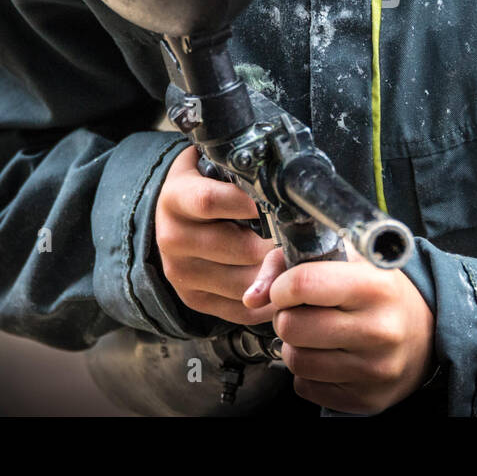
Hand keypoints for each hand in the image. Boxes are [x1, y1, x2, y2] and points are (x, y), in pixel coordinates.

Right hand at [155, 146, 284, 325]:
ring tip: (297, 260)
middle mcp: (173, 238)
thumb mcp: (212, 164)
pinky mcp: (193, 299)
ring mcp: (182, 273)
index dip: (250, 203)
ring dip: (277, 275)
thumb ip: (238, 167)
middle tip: (303, 237)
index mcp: (176, 198)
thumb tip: (282, 170)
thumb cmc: (206, 185)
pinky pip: (240, 310)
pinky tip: (281, 284)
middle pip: (239, 248)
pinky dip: (268, 303)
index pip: (210, 201)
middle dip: (276, 244)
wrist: (173, 216)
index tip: (281, 203)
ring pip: (244, 283)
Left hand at [245, 246, 436, 414]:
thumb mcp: (346, 260)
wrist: (426, 333)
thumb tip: (251, 298)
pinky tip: (329, 356)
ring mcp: (374, 369)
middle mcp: (379, 329)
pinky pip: (305, 387)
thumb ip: (288, 264)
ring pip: (295, 360)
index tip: (288, 288)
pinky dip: (309, 372)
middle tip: (305, 312)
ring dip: (296, 346)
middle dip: (288, 317)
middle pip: (292, 326)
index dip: (283, 286)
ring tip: (317, 334)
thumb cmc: (378, 291)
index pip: (303, 284)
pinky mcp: (365, 399)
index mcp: (376, 286)